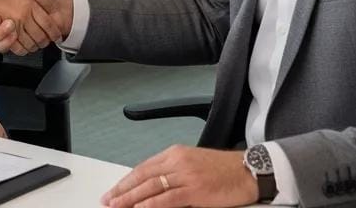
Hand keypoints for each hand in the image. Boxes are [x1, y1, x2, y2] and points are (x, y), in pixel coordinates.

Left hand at [101, 147, 257, 207]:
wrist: (246, 171)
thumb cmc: (222, 169)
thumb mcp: (192, 164)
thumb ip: (172, 171)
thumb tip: (152, 187)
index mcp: (175, 153)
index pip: (143, 167)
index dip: (126, 180)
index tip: (114, 190)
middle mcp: (177, 161)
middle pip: (143, 176)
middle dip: (123, 190)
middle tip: (108, 201)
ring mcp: (186, 175)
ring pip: (151, 187)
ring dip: (131, 198)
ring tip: (117, 206)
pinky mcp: (195, 190)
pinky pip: (168, 198)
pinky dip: (152, 204)